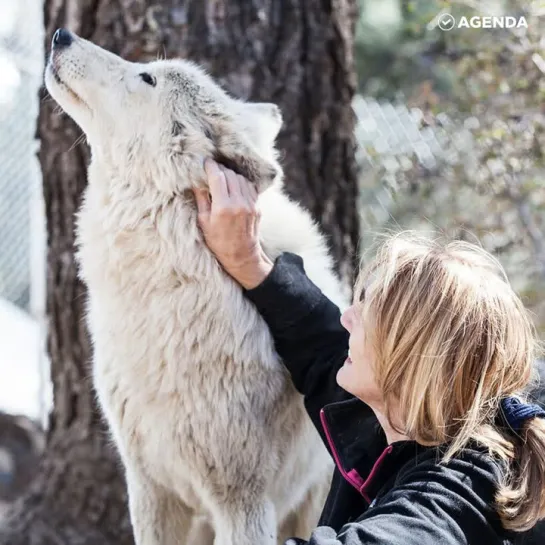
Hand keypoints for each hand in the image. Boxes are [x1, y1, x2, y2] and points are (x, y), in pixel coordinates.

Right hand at [193, 159, 273, 289]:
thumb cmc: (218, 242)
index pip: (217, 177)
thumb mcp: (204, 222)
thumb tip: (196, 181)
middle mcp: (239, 203)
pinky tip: (234, 186)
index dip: (210, 166)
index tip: (205, 162)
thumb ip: (201, 199)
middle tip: (212, 170)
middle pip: (230, 175)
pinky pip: (249, 186)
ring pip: (241, 178)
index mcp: (223, 207)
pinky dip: (241, 183)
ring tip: (222, 179)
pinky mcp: (257, 206)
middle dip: (220, 170)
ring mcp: (251, 204)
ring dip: (231, 175)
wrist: (242, 256)